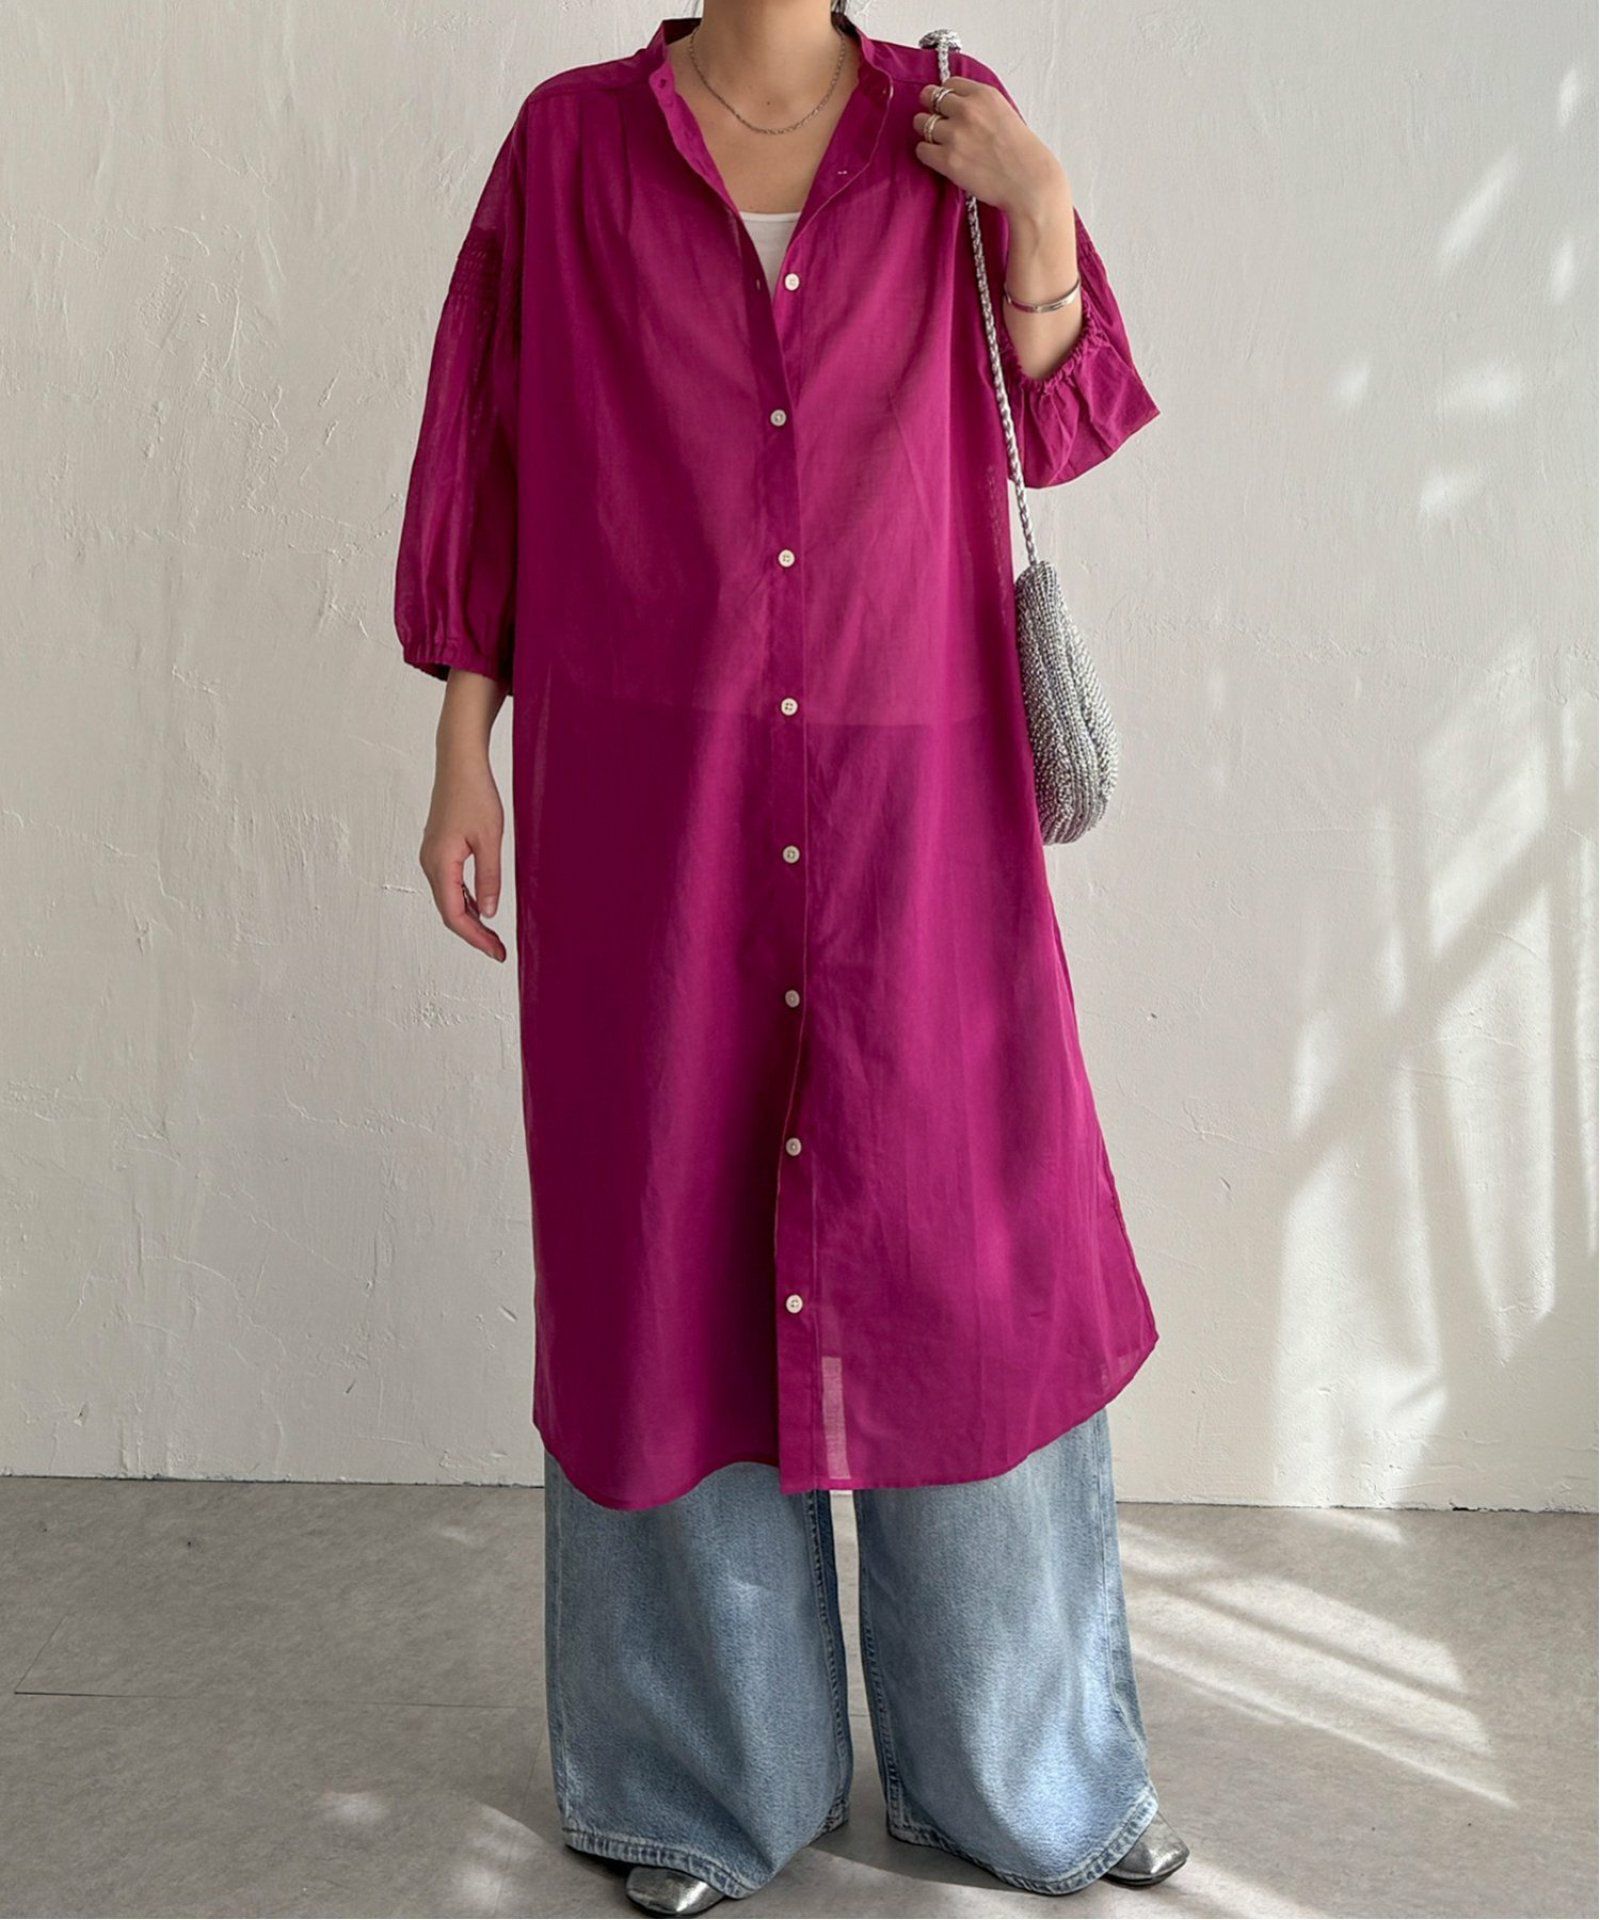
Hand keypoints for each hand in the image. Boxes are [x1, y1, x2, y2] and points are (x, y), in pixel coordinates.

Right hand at [419, 676, 507, 962]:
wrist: (459, 763)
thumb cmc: (476, 795)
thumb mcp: (490, 839)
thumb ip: (489, 878)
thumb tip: (490, 913)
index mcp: (440, 864)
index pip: (455, 915)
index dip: (476, 938)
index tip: (497, 953)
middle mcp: (430, 863)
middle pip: (449, 911)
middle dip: (474, 934)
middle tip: (499, 951)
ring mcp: (432, 856)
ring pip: (448, 899)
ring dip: (470, 919)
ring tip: (494, 935)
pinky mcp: (438, 849)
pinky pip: (449, 884)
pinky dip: (465, 901)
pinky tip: (483, 907)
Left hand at [913, 76, 1068, 228]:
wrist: (1029, 182)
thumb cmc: (1022, 154)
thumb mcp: (1005, 113)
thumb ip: (981, 106)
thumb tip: (960, 107)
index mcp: (984, 94)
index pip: (949, 83)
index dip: (946, 96)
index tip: (948, 107)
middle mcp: (967, 109)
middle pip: (929, 97)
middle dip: (931, 109)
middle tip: (937, 123)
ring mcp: (955, 134)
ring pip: (922, 123)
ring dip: (927, 132)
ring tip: (940, 144)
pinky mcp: (947, 159)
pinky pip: (921, 150)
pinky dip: (927, 154)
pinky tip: (940, 159)